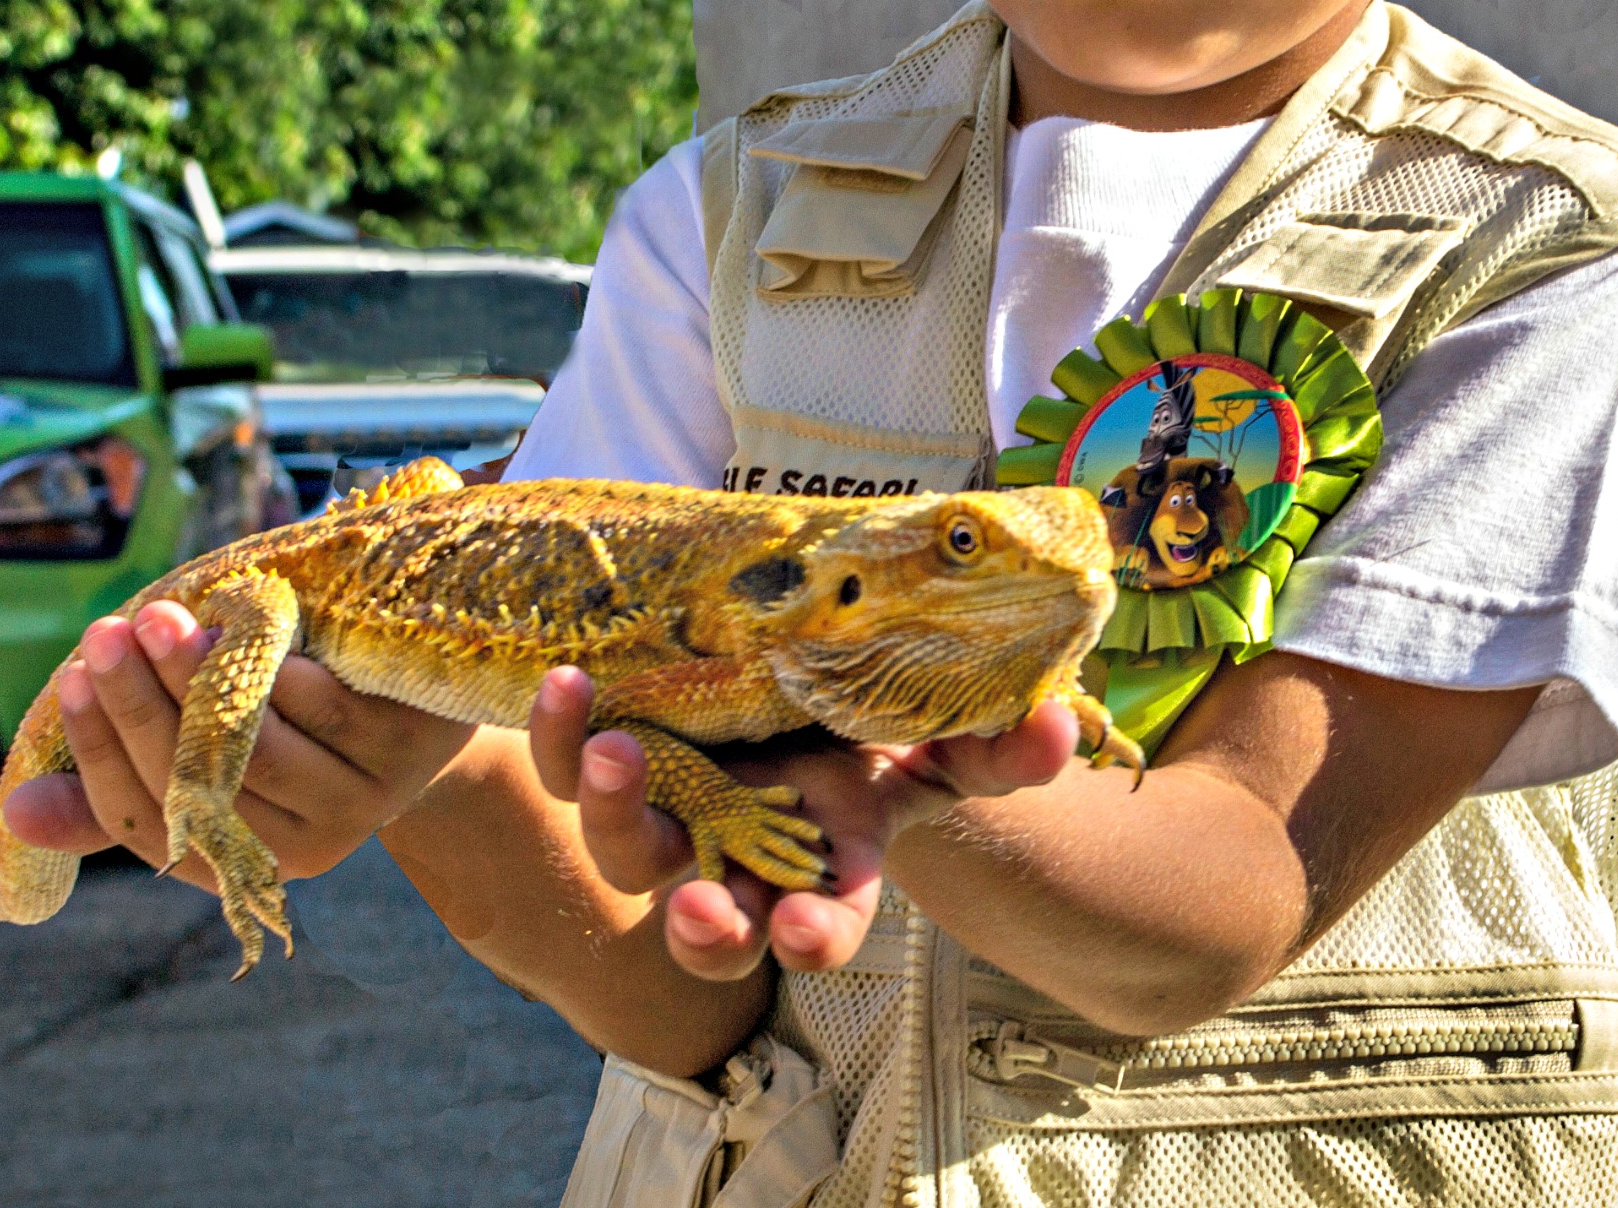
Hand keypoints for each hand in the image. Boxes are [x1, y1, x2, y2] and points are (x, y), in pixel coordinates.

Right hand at [0, 601, 475, 887]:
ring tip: (167, 618)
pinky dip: (277, 664)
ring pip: (258, 746)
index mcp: (237, 855)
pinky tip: (245, 618)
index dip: (98, 752)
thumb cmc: (289, 720)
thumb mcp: (205, 752)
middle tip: (109, 630)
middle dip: (142, 702)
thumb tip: (16, 811)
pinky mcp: (404, 745)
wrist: (420, 701)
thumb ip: (118, 781)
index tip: (70, 681)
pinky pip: (324, 705)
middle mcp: (300, 847)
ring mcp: (360, 799)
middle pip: (196, 782)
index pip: (142, 820)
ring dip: (202, 678)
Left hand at [526, 667, 1077, 980]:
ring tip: (607, 752)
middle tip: (689, 899)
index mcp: (828, 865)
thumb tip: (1054, 727)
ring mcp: (675, 812)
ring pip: (625, 848)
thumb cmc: (890, 726)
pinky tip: (565, 684)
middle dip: (699, 925)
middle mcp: (743, 859)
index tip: (796, 933)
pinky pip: (574, 759)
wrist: (808, 681)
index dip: (811, 936)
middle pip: (707, 925)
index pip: (822, 926)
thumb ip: (1000, 746)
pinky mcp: (622, 752)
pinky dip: (563, 732)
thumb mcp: (951, 738)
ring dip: (609, 812)